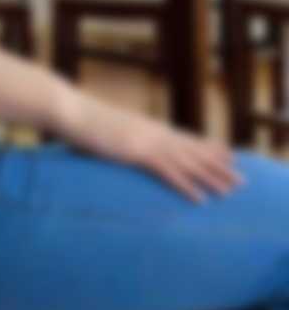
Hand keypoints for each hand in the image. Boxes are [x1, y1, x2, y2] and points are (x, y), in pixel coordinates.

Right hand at [57, 91, 244, 203]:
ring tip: (231, 191)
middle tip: (240, 178)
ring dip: (211, 177)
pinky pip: (167, 172)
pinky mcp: (137, 152)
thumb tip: (117, 140)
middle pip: (192, 150)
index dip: (206, 146)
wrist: (70, 110)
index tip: (227, 154)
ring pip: (187, 162)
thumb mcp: (106, 128)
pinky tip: (200, 199)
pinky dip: (186, 186)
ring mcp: (146, 140)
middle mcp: (152, 131)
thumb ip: (117, 135)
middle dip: (218, 165)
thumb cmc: (81, 119)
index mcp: (146, 125)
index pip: (183, 137)